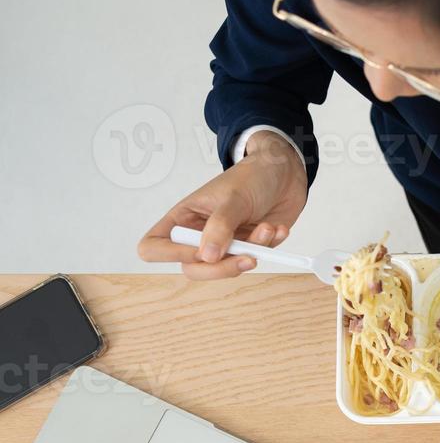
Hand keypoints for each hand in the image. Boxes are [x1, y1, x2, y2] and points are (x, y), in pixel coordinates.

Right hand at [136, 131, 308, 279]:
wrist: (283, 173)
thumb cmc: (251, 177)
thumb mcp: (234, 198)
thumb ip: (220, 227)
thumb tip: (206, 257)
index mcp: (183, 218)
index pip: (154, 247)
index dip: (171, 255)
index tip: (201, 250)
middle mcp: (199, 235)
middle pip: (193, 269)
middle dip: (222, 268)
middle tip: (248, 257)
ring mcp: (224, 244)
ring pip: (227, 268)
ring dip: (253, 252)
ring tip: (268, 227)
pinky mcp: (247, 249)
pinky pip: (254, 260)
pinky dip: (269, 247)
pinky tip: (276, 228)